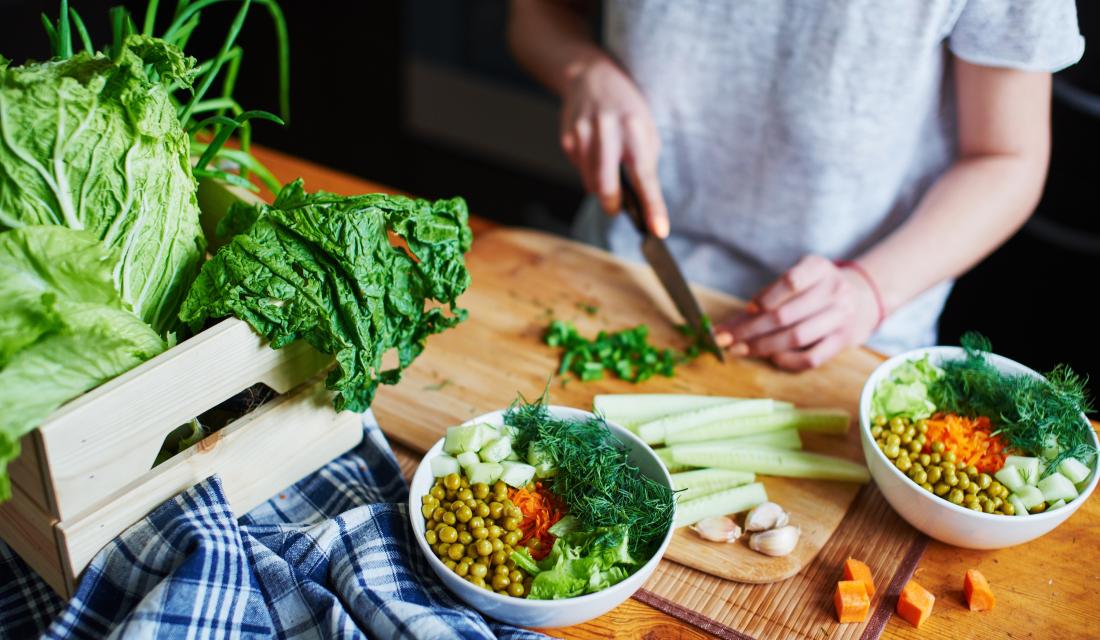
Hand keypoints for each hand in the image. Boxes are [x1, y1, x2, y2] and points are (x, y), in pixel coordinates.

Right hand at [560, 57, 668, 236]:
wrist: (590, 76)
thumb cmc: (626, 108)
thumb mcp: (646, 128)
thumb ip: (644, 161)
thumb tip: (641, 201)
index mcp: (635, 127)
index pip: (645, 175)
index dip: (652, 205)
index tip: (658, 230)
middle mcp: (607, 130)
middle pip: (607, 186)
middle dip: (613, 204)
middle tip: (618, 207)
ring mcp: (582, 134)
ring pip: (591, 183)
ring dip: (602, 187)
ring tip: (609, 167)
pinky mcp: (567, 139)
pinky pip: (580, 171)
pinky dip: (590, 173)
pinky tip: (595, 153)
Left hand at [715, 256, 880, 370]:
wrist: (859, 298)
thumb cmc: (813, 289)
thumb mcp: (796, 279)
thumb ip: (765, 297)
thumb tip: (728, 326)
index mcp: (819, 268)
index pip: (790, 281)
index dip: (765, 297)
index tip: (746, 310)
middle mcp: (834, 290)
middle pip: (786, 314)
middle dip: (750, 329)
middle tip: (725, 339)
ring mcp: (841, 317)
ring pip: (796, 337)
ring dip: (763, 346)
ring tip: (740, 349)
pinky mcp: (842, 342)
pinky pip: (811, 357)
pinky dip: (787, 360)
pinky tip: (772, 357)